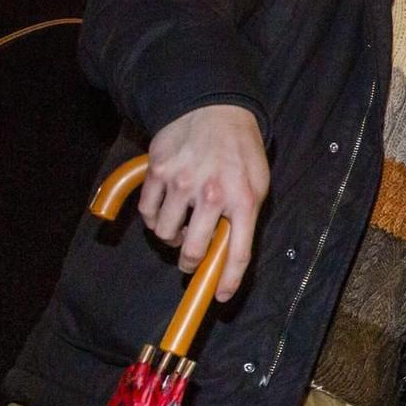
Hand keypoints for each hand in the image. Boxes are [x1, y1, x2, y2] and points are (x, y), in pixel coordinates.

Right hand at [138, 105, 268, 300]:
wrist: (214, 108)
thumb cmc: (240, 150)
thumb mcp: (257, 182)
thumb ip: (245, 215)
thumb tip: (228, 250)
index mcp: (244, 199)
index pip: (238, 251)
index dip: (228, 279)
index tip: (221, 297)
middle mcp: (212, 193)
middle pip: (192, 250)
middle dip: (190, 263)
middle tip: (191, 260)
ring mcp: (181, 183)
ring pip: (165, 233)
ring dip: (171, 238)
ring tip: (181, 226)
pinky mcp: (158, 172)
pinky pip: (147, 212)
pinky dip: (154, 218)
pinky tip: (166, 209)